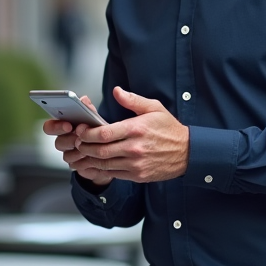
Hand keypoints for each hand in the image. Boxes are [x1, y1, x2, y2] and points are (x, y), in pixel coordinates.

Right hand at [44, 96, 112, 186]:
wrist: (109, 149)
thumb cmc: (97, 129)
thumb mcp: (93, 117)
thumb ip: (87, 109)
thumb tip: (84, 99)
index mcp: (63, 127)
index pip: (49, 127)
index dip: (55, 126)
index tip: (68, 125)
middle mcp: (63, 141)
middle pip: (58, 143)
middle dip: (69, 140)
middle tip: (79, 137)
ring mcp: (69, 155)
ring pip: (67, 156)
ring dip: (78, 152)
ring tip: (88, 148)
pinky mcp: (78, 166)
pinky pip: (77, 166)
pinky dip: (85, 162)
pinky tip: (93, 158)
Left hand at [72, 86, 188, 182]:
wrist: (188, 152)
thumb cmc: (169, 129)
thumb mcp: (154, 108)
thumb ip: (132, 100)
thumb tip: (116, 91)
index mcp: (136, 129)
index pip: (104, 133)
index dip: (87, 133)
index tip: (81, 130)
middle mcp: (135, 148)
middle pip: (100, 150)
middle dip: (84, 147)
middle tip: (78, 142)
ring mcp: (136, 164)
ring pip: (105, 164)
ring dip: (91, 159)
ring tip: (84, 153)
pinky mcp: (138, 175)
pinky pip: (114, 174)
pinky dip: (102, 170)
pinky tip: (96, 164)